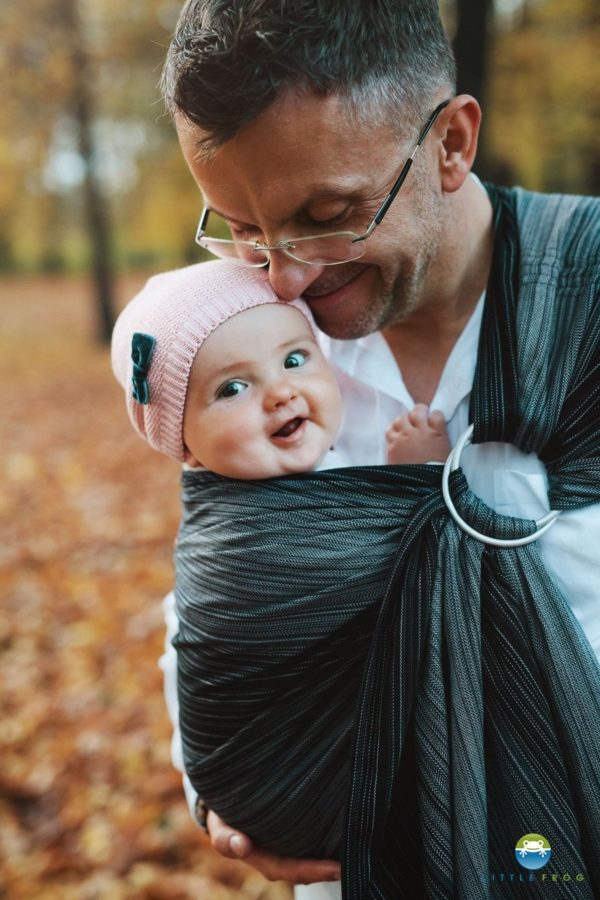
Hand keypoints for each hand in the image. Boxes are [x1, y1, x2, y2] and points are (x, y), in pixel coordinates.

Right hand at [206, 810, 341, 883]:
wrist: (223, 802)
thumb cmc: (222, 815)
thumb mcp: (218, 826)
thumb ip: (224, 837)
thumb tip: (241, 846)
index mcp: (260, 858)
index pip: (287, 869)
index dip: (310, 870)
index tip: (335, 868)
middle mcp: (275, 856)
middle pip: (302, 867)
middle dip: (325, 868)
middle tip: (350, 863)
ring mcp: (284, 845)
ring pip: (307, 855)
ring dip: (326, 856)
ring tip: (353, 849)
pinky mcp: (292, 830)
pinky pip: (309, 839)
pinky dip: (324, 840)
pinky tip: (342, 832)